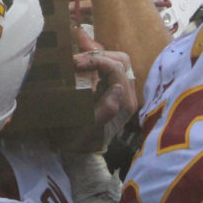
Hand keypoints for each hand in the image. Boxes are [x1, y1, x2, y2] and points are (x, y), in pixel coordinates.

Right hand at [70, 26, 136, 151]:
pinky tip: (82, 50)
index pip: (116, 69)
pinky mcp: (110, 89)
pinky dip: (96, 58)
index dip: (96, 61)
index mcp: (124, 103)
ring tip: (78, 54)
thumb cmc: (79, 140)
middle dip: (97, 55)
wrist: (78, 152)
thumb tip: (116, 87)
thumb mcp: (89, 127)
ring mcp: (120, 91)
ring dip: (97, 55)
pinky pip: (108, 67)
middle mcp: (127, 95)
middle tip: (75, 60)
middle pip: (120, 60)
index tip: (75, 63)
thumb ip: (106, 108)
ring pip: (116, 60)